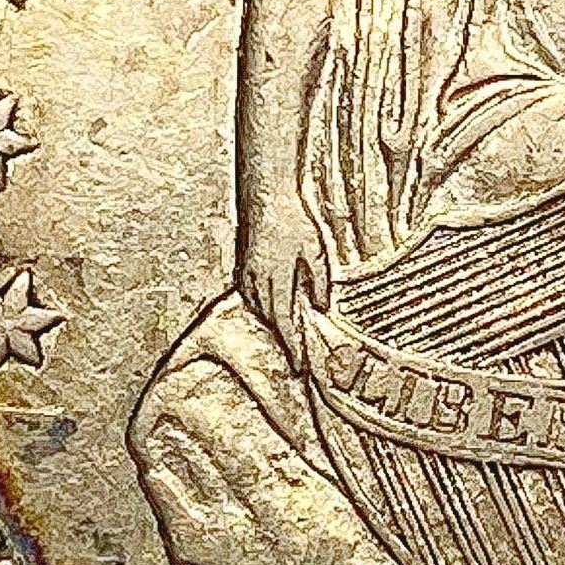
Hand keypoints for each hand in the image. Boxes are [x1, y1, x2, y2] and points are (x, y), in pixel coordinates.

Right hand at [238, 176, 329, 372]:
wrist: (265, 197)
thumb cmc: (294, 222)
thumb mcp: (316, 252)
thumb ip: (319, 283)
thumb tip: (321, 309)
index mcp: (276, 282)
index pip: (284, 325)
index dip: (292, 348)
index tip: (298, 367)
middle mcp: (256, 284)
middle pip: (272, 322)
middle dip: (284, 342)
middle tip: (298, 361)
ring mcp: (246, 277)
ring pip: (261, 312)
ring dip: (274, 327)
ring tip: (289, 343)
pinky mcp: (243, 269)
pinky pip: (254, 299)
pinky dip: (265, 311)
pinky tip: (273, 313)